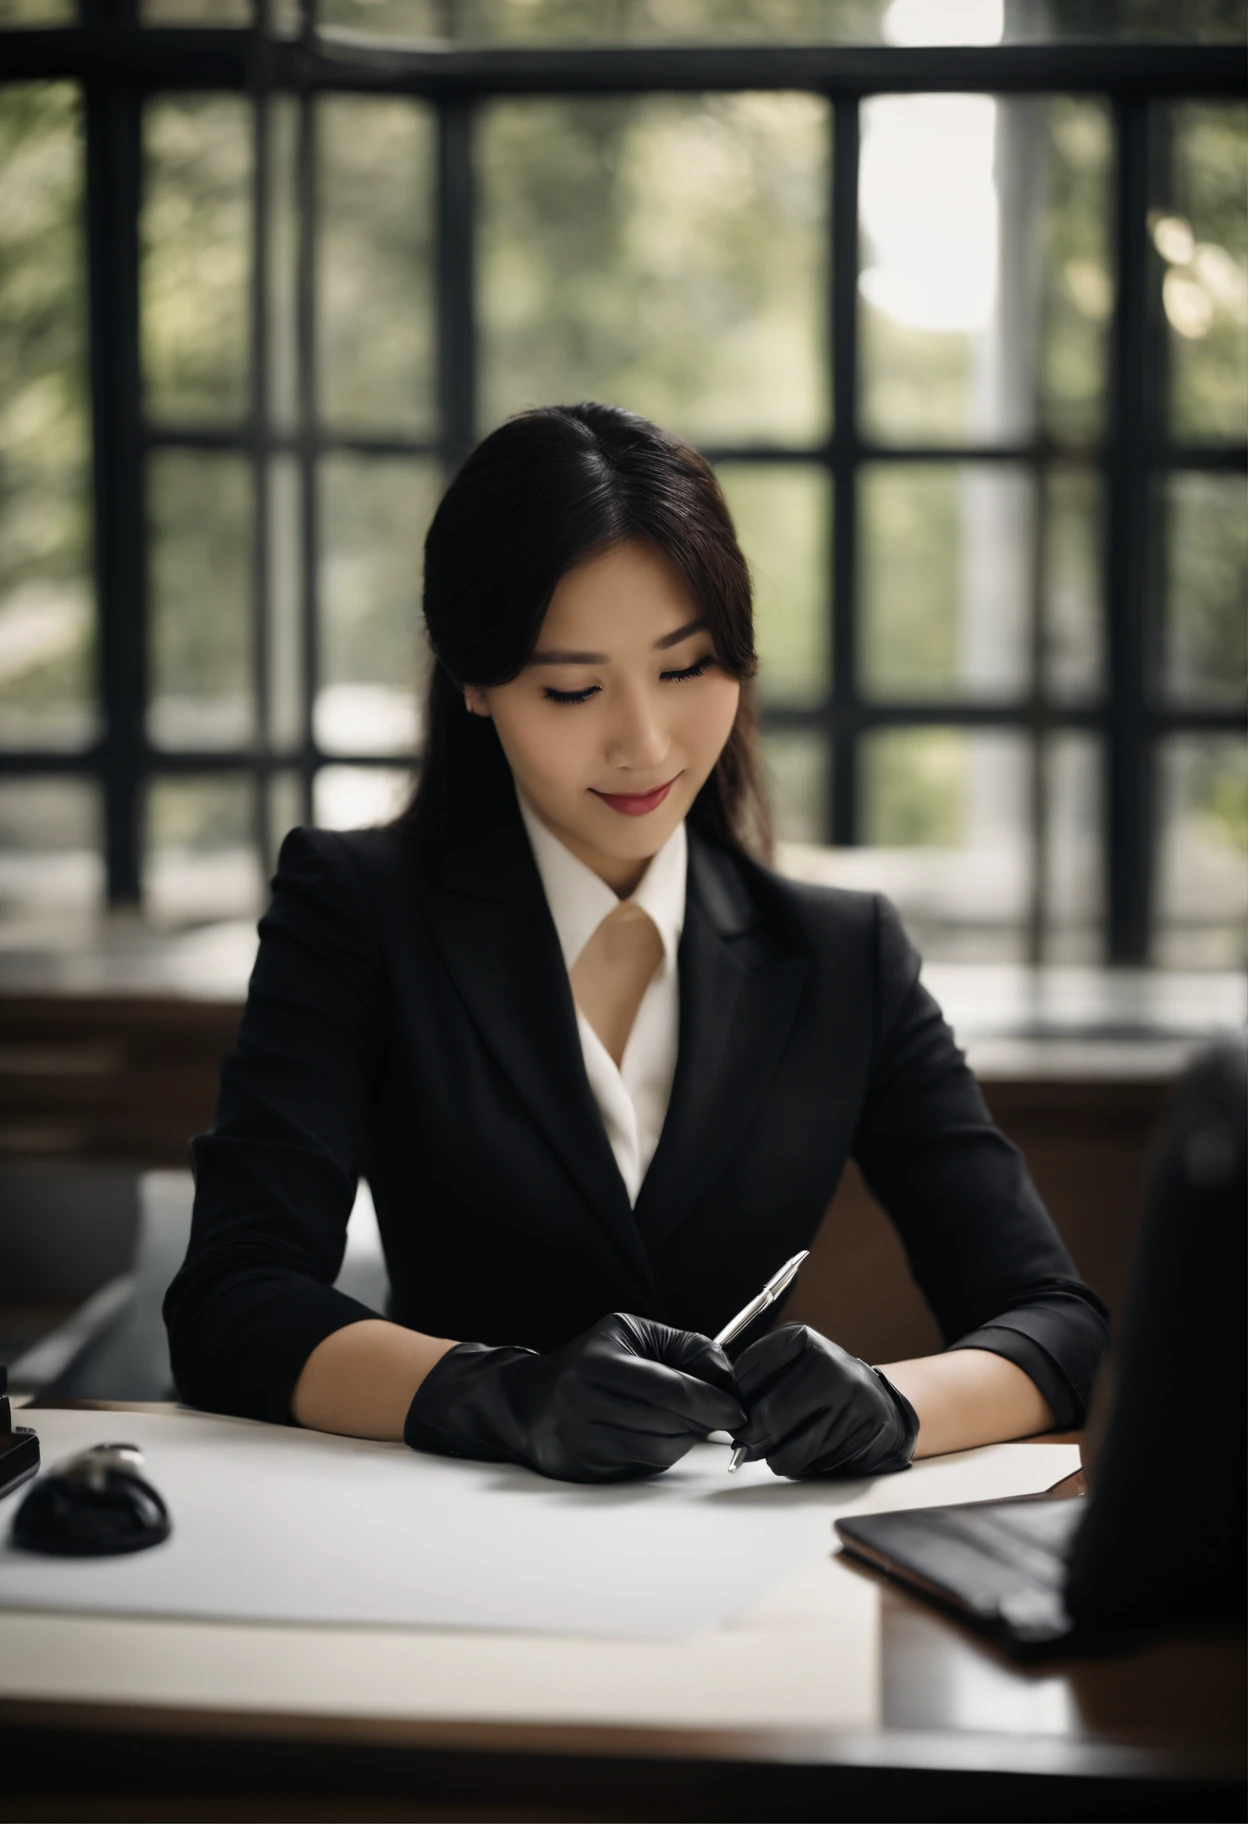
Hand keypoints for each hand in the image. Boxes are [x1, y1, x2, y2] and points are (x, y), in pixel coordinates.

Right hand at [403, 1313, 744, 1483]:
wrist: (525, 1402)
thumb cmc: (588, 1361)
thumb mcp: (630, 1335)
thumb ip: (682, 1347)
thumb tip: (727, 1375)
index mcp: (599, 1362)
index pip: (670, 1389)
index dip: (711, 1402)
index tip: (738, 1411)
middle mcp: (584, 1401)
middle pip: (668, 1423)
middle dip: (703, 1421)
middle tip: (719, 1414)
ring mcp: (580, 1440)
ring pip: (659, 1450)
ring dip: (683, 1439)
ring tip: (683, 1422)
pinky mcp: (582, 1469)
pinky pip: (641, 1466)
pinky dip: (660, 1453)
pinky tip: (656, 1435)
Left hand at [731, 1324, 918, 1479]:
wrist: (879, 1407)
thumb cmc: (820, 1389)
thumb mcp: (788, 1367)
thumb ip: (755, 1381)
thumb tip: (720, 1409)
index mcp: (801, 1338)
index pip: (747, 1371)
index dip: (734, 1399)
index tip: (733, 1410)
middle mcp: (828, 1362)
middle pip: (767, 1415)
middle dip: (749, 1436)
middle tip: (744, 1442)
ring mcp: (850, 1397)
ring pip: (787, 1447)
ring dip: (771, 1455)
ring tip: (773, 1448)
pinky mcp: (863, 1430)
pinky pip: (811, 1462)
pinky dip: (797, 1464)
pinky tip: (803, 1452)